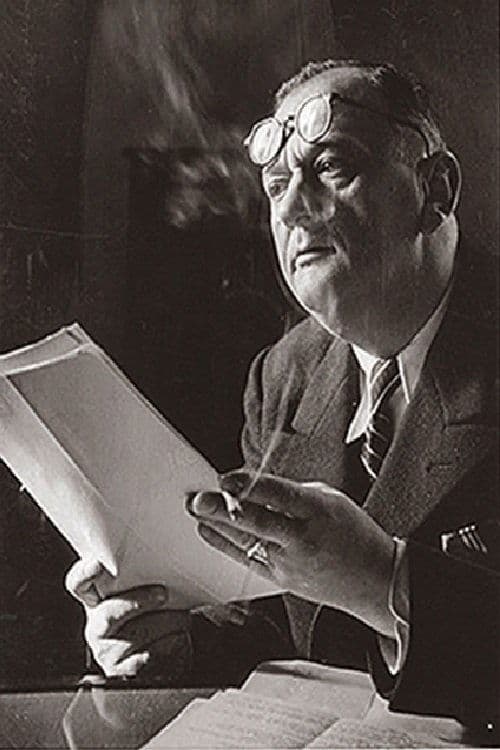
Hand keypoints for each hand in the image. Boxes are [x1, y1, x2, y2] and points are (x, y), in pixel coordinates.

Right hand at [65, 559, 190, 677]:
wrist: (158, 666)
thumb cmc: (152, 621)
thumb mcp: (142, 597)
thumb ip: (141, 579)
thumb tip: (165, 561)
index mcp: (98, 602)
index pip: (79, 584)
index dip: (84, 574)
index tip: (97, 564)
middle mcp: (97, 628)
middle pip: (108, 614)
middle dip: (139, 602)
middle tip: (163, 595)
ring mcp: (108, 654)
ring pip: (136, 636)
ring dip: (167, 624)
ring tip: (181, 618)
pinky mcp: (125, 675)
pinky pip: (150, 658)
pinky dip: (171, 645)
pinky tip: (178, 639)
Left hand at [189, 472, 395, 636]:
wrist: (375, 581)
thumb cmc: (354, 534)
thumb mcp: (332, 500)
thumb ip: (293, 493)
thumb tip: (254, 486)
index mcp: (319, 511)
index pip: (280, 495)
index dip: (250, 486)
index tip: (226, 477)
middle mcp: (304, 538)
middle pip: (258, 522)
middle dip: (224, 510)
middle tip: (198, 499)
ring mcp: (292, 562)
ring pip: (249, 541)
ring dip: (218, 525)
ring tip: (196, 510)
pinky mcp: (283, 580)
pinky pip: (249, 560)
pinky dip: (226, 546)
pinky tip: (209, 532)